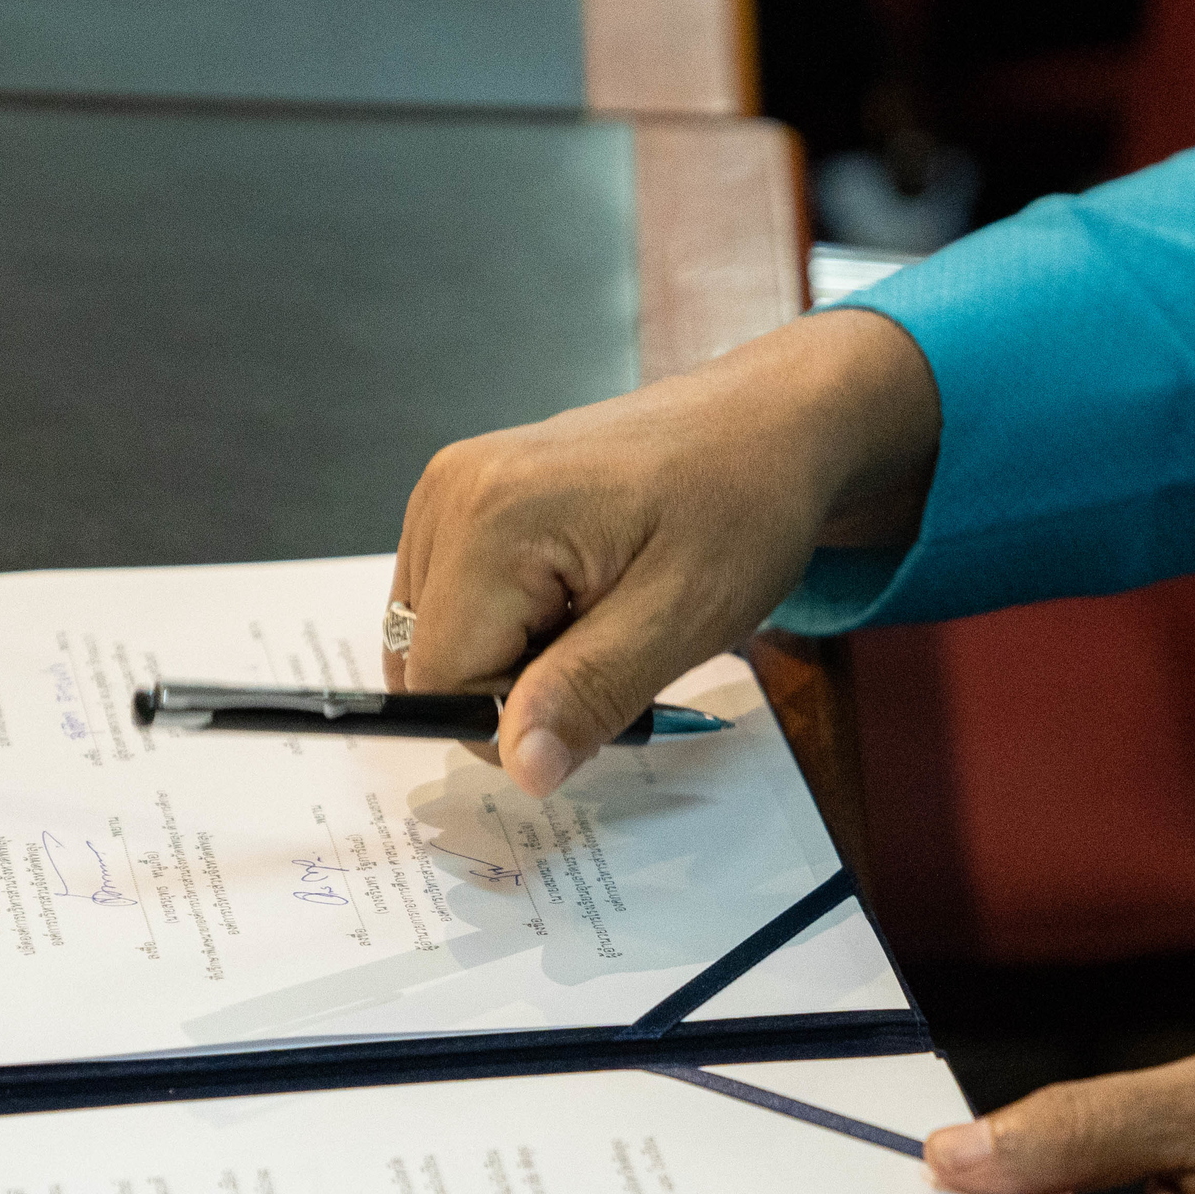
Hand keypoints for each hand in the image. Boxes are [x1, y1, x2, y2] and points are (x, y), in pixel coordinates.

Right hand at [387, 309, 939, 795]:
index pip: (441, 680)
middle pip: (428, 660)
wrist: (766, 426)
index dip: (515, 712)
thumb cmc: (741, 507)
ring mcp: (448, 488)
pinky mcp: (464, 495)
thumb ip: (590, 692)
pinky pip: (452, 602)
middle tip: (606, 643)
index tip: (601, 677)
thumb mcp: (682, 616)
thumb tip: (520, 768)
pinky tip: (571, 593)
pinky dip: (507, 623)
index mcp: (488, 517)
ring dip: (511, 657)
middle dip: (511, 685)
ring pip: (436, 639)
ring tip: (594, 612)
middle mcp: (448, 494)